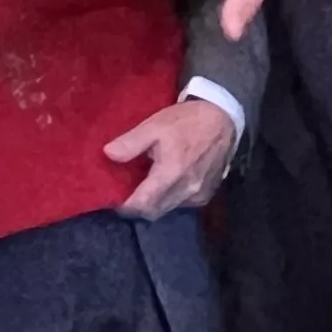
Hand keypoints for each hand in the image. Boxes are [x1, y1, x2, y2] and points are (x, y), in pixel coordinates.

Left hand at [102, 96, 238, 218]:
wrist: (222, 119)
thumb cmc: (186, 121)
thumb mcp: (154, 125)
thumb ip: (130, 142)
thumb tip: (108, 155)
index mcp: (171, 173)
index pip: (142, 205)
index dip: (124, 206)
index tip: (113, 198)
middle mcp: (186, 190)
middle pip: (154, 212)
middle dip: (137, 206)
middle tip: (125, 192)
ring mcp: (198, 195)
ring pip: (167, 209)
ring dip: (153, 203)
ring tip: (143, 186)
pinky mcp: (207, 195)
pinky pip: (181, 205)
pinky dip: (169, 199)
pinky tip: (164, 183)